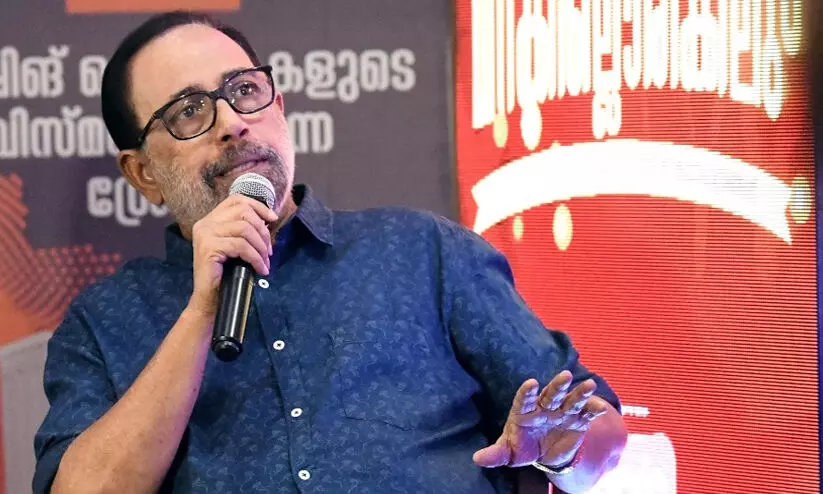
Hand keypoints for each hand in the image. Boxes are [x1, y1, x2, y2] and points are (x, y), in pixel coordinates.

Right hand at [188, 195, 277, 315]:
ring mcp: (205, 235)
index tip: (272, 219)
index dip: (258, 206)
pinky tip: (260, 269)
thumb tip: (269, 220)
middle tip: (268, 251)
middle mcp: (205, 224)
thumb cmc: (225, 274)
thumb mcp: (236, 247)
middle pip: (243, 212)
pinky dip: (256, 258)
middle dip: (262, 231)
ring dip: (261, 246)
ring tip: (265, 261)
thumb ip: (244, 231)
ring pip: (244, 229)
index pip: (236, 200)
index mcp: (210, 220)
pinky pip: (241, 246)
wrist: (209, 300)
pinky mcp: (209, 248)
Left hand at [472, 370, 607, 469]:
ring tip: (589, 385)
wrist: (544, 453)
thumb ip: (495, 454)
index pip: (525, 399)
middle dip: (557, 385)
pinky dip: (593, 409)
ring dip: (580, 392)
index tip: (531, 382)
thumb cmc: (522, 447)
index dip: (527, 391)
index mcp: (525, 412)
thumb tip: (477, 459)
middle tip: (564, 375)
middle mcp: (545, 407)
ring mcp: (562, 412)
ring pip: (571, 399)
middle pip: (551, 394)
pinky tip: (600, 408)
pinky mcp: (578, 420)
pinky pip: (586, 413)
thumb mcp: (509, 452)